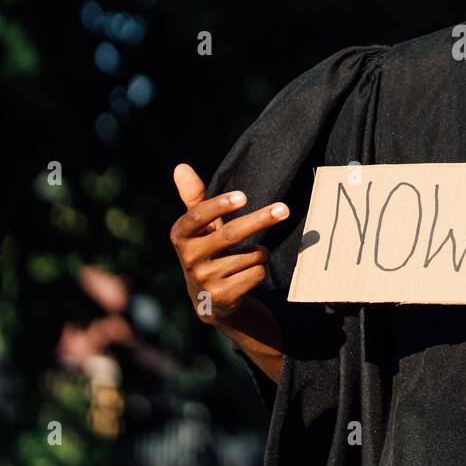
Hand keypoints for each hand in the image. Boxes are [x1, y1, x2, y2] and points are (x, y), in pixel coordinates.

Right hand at [169, 163, 287, 324]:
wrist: (208, 299)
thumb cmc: (208, 250)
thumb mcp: (199, 226)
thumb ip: (194, 197)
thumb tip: (181, 166)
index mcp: (181, 235)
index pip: (198, 216)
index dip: (220, 206)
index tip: (243, 196)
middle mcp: (189, 258)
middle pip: (231, 234)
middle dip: (260, 219)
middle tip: (284, 209)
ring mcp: (205, 279)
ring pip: (251, 255)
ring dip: (261, 251)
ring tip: (250, 255)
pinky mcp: (222, 297)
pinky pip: (257, 273)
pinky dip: (261, 269)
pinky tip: (248, 274)